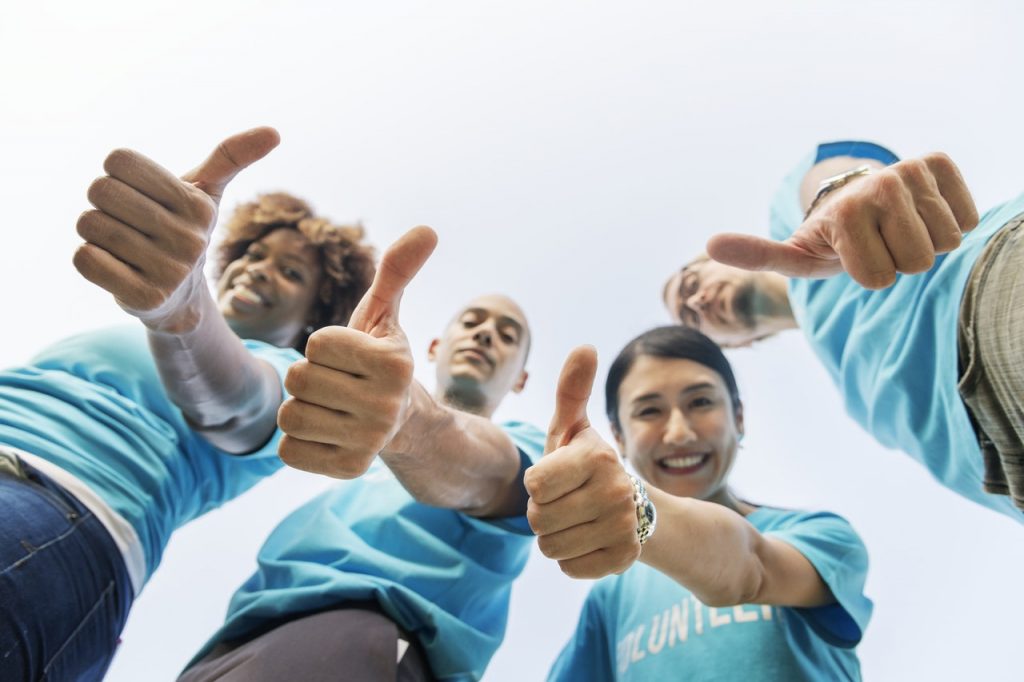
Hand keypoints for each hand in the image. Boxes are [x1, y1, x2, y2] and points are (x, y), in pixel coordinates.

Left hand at [73, 127, 280, 331]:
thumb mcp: (207, 192)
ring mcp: (168, 271)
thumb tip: (274, 132)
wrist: (180, 300)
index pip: (119, 160)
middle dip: (102, 204)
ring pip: (89, 224)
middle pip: (100, 190)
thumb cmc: (183, 231)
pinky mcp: (143, 297)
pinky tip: (115, 266)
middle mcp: (189, 239)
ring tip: (122, 246)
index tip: (138, 195)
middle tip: (126, 222)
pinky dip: (90, 258)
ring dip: (94, 233)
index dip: (117, 175)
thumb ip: (231, 156)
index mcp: (199, 205)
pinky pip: (85, 259)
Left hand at [277, 226, 437, 477]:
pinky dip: (300, 442)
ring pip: (289, 416)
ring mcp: (369, 442)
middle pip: (299, 379)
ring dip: (303, 409)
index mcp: (394, 363)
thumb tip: (427, 229)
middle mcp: (387, 405)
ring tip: (332, 409)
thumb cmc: (378, 360)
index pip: (316, 343)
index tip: (349, 359)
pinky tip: (328, 435)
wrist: (402, 424)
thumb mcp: (384, 315)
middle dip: (311, 378)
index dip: (324, 347)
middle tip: (338, 386)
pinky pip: (288, 450)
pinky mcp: (349, 470)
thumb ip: (396, 271)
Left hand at [523, 346, 639, 578]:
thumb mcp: (573, 429)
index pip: (533, 485)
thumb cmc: (586, 464)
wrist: (633, 507)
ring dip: (555, 538)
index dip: (537, 484)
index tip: (557, 477)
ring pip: (550, 548)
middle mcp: (617, 492)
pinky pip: (570, 568)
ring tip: (577, 520)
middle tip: (566, 501)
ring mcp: (625, 528)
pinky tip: (589, 540)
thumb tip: (585, 347)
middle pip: (538, 520)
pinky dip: (573, 559)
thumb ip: (571, 391)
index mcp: (598, 457)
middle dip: (543, 513)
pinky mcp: (625, 559)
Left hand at [707, 153, 979, 288]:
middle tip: (878, 244)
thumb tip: (710, 244)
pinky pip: (965, 218)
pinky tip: (920, 215)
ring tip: (896, 229)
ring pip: (944, 242)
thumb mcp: (794, 254)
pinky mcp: (937, 163)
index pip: (878, 279)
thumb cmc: (829, 240)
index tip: (853, 258)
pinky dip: (949, 224)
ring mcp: (909, 170)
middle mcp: (878, 184)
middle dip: (898, 262)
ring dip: (924, 244)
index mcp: (842, 211)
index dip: (868, 277)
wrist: (858, 200)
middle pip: (916, 262)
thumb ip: (758, 254)